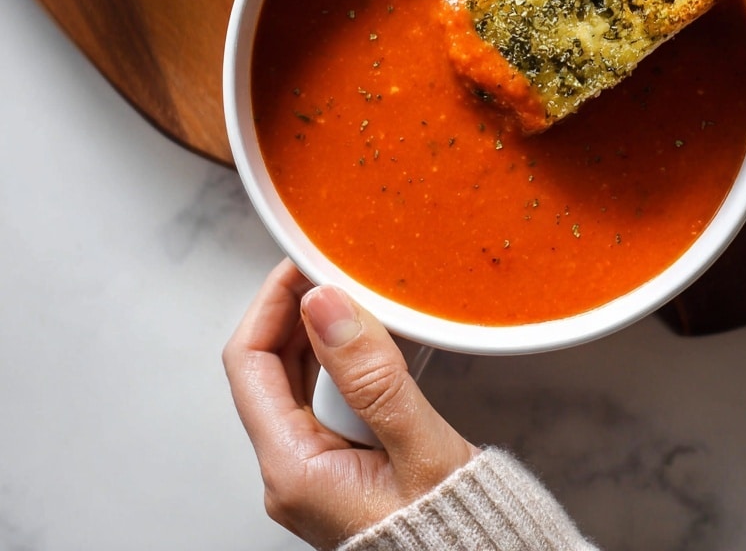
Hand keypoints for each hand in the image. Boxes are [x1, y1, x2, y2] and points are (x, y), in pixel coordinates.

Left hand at [223, 259, 474, 548]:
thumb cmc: (453, 534)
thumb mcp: (420, 448)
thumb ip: (372, 376)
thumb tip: (324, 303)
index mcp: (294, 470)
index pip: (249, 362)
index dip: (270, 303)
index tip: (301, 265)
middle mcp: (291, 472)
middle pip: (266, 367)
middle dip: (293, 309)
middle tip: (328, 266)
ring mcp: (312, 471)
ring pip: (293, 380)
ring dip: (316, 330)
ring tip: (349, 292)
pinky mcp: (337, 467)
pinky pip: (320, 399)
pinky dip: (337, 359)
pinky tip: (366, 337)